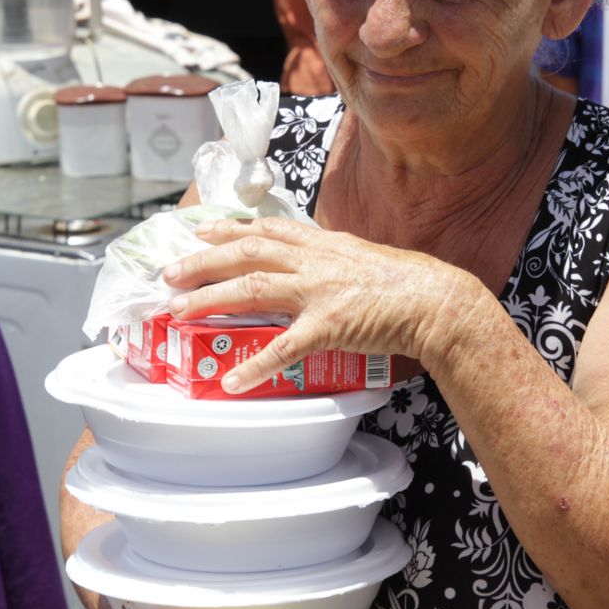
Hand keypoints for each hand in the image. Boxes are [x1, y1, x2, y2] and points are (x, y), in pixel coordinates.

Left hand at [161, 216, 469, 390]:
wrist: (436, 301)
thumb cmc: (409, 284)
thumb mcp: (365, 258)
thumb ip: (335, 260)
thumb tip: (316, 266)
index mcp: (325, 244)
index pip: (268, 229)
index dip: (230, 228)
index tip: (203, 230)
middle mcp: (315, 261)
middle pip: (247, 253)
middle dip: (204, 261)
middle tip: (171, 273)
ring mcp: (319, 291)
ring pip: (251, 289)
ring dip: (210, 300)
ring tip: (179, 312)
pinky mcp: (329, 326)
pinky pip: (283, 348)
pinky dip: (254, 365)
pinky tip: (231, 380)